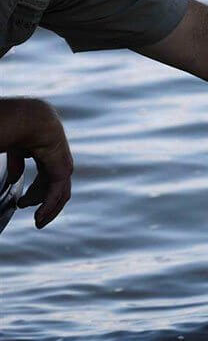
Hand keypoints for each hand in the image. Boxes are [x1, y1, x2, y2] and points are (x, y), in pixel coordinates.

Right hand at [1, 99, 73, 228]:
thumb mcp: (16, 150)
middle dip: (43, 204)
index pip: (46, 179)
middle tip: (35, 219)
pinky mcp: (62, 171)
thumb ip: (16, 164)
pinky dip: (48, 207)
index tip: (21, 203)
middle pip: (54, 189)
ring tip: (37, 221)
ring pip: (59, 195)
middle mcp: (58, 162)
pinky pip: (56, 194)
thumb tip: (13, 181)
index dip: (35, 194)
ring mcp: (62, 166)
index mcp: (48, 154)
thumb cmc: (18, 127)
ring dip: (49, 210)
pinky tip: (39, 217)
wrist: (28, 119)